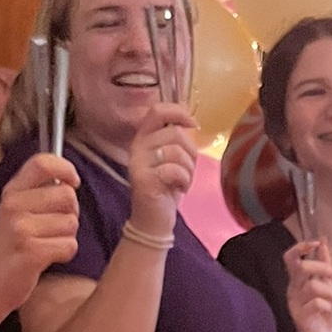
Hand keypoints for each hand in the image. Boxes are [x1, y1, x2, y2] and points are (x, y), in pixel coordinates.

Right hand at [0, 151, 79, 320]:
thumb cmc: (8, 251)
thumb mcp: (14, 213)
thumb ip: (36, 194)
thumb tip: (69, 181)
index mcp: (11, 192)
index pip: (42, 162)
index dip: (66, 169)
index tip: (73, 181)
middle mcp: (14, 205)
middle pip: (67, 195)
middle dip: (70, 213)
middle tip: (55, 227)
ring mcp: (21, 228)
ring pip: (71, 223)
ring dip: (66, 237)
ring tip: (47, 245)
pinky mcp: (32, 252)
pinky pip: (69, 246)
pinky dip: (65, 255)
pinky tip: (47, 259)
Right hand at [127, 101, 196, 237]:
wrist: (153, 221)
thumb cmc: (166, 188)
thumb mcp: (172, 159)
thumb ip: (176, 140)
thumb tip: (191, 122)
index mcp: (144, 137)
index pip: (157, 110)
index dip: (178, 112)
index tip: (193, 125)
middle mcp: (138, 146)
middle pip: (175, 133)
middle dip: (191, 152)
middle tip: (189, 169)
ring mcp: (138, 163)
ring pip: (176, 151)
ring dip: (188, 169)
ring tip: (183, 181)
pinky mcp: (143, 179)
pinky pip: (173, 169)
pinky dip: (184, 180)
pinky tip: (180, 189)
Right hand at [283, 238, 331, 331]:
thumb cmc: (324, 314)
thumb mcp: (328, 286)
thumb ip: (324, 265)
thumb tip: (323, 241)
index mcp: (298, 280)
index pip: (290, 257)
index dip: (301, 247)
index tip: (316, 242)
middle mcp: (293, 289)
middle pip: (301, 268)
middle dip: (323, 268)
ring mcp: (295, 303)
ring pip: (311, 286)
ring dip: (330, 291)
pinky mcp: (299, 317)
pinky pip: (314, 303)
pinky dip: (327, 304)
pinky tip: (331, 309)